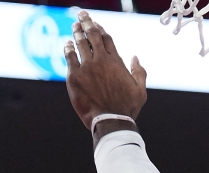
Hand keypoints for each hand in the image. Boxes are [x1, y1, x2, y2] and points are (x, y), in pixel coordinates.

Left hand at [64, 10, 146, 128]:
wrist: (111, 120)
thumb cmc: (127, 108)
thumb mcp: (140, 90)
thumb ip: (139, 72)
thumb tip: (135, 57)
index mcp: (116, 62)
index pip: (106, 38)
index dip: (100, 28)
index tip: (95, 23)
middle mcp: (101, 60)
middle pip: (92, 35)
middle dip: (86, 23)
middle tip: (81, 15)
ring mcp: (86, 67)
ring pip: (80, 44)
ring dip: (76, 33)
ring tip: (74, 26)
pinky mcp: (74, 76)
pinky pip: (69, 57)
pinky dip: (68, 48)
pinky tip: (67, 44)